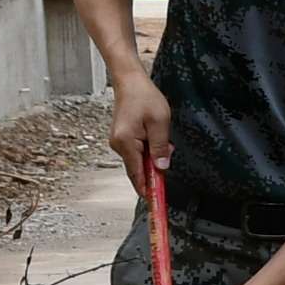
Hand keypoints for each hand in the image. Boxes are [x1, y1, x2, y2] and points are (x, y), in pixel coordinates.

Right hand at [107, 69, 172, 184]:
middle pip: (139, 169)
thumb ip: (160, 147)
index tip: (155, 204)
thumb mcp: (159, 122)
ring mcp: (118, 142)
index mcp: (126, 143)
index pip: (137, 175)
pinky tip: (154, 133)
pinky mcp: (122, 139)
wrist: (129, 81)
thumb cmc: (144, 97)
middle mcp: (118, 146)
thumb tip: (162, 167)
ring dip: (153, 154)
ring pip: (139, 160)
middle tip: (167, 148)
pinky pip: (137, 151)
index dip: (148, 190)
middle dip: (155, 165)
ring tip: (160, 133)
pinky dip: (148, 148)